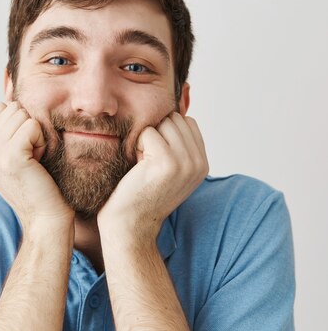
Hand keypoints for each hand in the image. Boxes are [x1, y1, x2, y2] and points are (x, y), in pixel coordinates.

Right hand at [0, 101, 73, 231]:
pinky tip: (40, 161)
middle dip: (29, 127)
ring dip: (36, 134)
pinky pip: (32, 126)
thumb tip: (13, 101)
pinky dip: (42, 141)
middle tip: (33, 155)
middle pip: (11, 108)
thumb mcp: (15, 156)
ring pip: (22, 115)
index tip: (25, 150)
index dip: (19, 122)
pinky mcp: (11, 156)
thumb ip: (8, 133)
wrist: (45, 218)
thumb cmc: (38, 186)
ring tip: (36, 159)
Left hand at [97, 112, 207, 238]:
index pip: (187, 122)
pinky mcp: (167, 161)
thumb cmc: (140, 193)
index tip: (154, 157)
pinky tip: (136, 166)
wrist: (129, 224)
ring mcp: (185, 162)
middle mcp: (199, 163)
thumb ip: (177, 143)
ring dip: (146, 139)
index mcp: (202, 164)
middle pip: (174, 119)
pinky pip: (147, 132)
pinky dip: (136, 145)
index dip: (165, 132)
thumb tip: (175, 107)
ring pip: (162, 123)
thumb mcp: (167, 168)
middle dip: (155, 133)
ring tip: (142, 164)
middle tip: (146, 162)